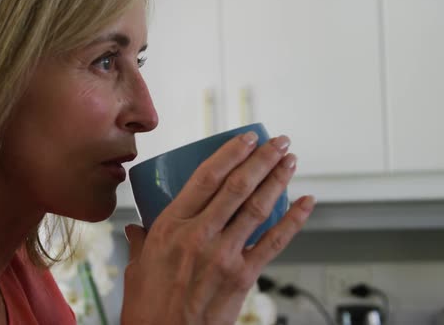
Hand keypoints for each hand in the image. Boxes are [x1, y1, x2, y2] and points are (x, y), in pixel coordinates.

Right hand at [121, 132, 314, 324]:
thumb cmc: (147, 306)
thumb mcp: (136, 266)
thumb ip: (139, 241)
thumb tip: (136, 228)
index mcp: (171, 226)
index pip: (206, 177)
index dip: (230, 153)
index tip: (246, 137)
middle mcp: (199, 235)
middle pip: (237, 186)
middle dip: (262, 159)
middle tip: (278, 142)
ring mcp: (223, 255)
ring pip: (257, 207)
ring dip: (278, 180)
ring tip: (291, 160)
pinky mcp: (242, 277)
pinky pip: (273, 243)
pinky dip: (294, 221)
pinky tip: (306, 203)